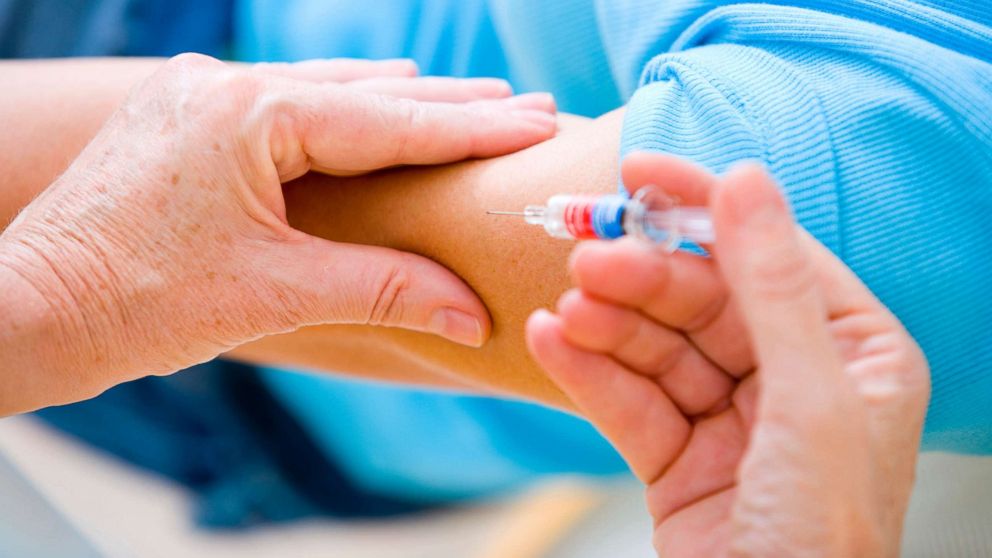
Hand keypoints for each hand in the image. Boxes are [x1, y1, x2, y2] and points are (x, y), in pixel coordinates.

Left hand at [0, 54, 556, 411]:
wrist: (33, 311)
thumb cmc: (140, 301)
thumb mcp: (276, 292)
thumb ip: (384, 288)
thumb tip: (473, 313)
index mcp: (251, 115)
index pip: (391, 119)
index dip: (472, 126)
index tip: (537, 120)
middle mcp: (226, 87)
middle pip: (367, 93)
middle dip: (450, 106)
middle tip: (528, 104)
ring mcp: (199, 96)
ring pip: (327, 93)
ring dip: (401, 104)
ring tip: (472, 105)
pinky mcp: (185, 119)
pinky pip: (285, 104)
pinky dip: (343, 115)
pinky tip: (375, 111)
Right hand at [526, 154, 929, 555]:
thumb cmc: (823, 539)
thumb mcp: (808, 402)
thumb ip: (772, 290)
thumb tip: (746, 181)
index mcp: (851, 352)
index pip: (767, 255)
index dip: (701, 208)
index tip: (637, 172)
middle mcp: (790, 377)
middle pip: (700, 301)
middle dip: (641, 279)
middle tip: (584, 257)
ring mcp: (729, 418)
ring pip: (657, 348)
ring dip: (607, 324)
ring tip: (565, 308)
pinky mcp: (676, 457)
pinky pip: (628, 400)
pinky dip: (588, 372)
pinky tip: (552, 342)